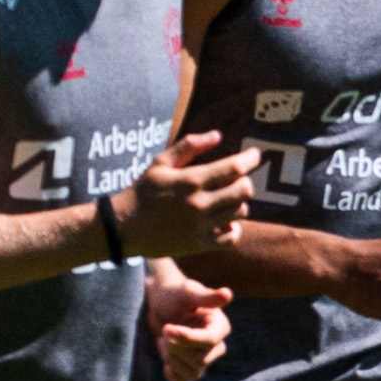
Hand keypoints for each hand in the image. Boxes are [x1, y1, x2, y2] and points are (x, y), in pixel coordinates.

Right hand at [116, 125, 259, 257]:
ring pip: (240, 212)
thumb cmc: (143, 191)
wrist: (125, 227)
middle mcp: (200, 204)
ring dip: (239, 203)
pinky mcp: (200, 244)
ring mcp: (202, 226)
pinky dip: (234, 228)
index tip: (255, 155)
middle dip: (246, 181)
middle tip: (238, 179)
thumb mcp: (161, 162)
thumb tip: (217, 135)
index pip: (233, 168)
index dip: (250, 160)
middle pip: (243, 191)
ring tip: (227, 198)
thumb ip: (189, 146)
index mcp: (191, 181)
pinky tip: (224, 221)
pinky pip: (232, 237)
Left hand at [144, 262, 231, 380]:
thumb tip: (228, 294)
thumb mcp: (187, 292)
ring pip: (193, 373)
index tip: (166, 329)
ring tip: (163, 341)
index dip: (187, 338)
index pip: (209, 341)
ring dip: (172, 359)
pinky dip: (174, 378)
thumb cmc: (174, 293)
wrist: (159, 303)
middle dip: (176, 347)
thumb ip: (206, 297)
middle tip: (165, 330)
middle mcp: (216, 345)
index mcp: (220, 326)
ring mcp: (203, 359)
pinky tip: (165, 365)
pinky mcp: (189, 368)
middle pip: (200, 360)